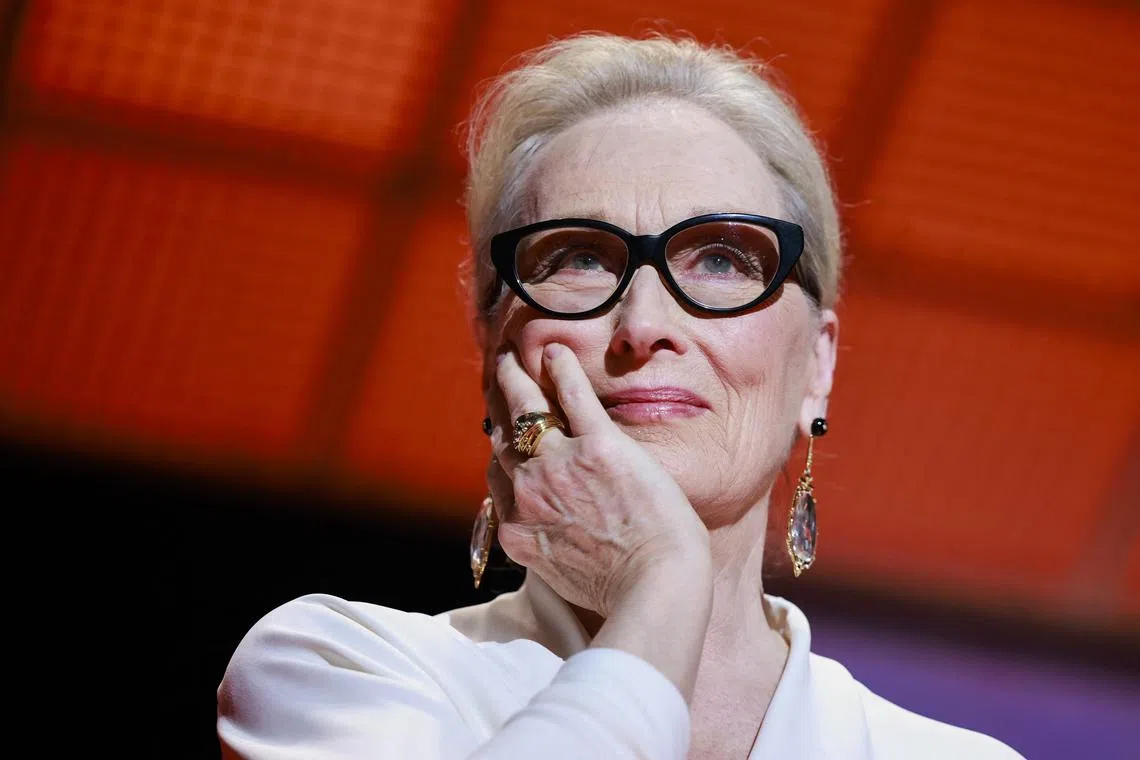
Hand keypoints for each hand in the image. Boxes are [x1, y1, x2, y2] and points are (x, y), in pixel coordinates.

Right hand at [486, 343, 709, 617]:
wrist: (655, 587)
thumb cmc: (621, 590)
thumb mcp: (562, 574)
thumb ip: (546, 544)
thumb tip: (547, 533)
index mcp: (519, 526)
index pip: (499, 477)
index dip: (503, 453)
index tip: (504, 436)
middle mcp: (528, 490)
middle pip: (505, 438)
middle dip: (499, 407)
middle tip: (499, 380)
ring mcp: (560, 464)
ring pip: (525, 409)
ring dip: (514, 379)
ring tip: (510, 359)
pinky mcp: (600, 444)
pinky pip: (572, 395)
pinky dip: (561, 368)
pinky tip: (556, 351)